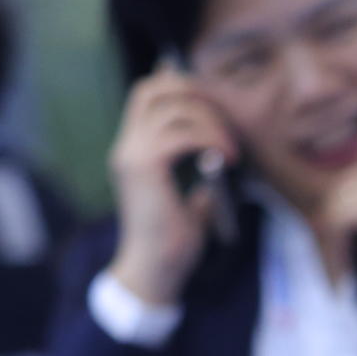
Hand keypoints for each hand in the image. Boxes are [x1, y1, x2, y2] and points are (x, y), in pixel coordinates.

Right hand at [106, 69, 236, 306]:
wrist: (156, 270)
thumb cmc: (174, 243)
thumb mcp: (190, 203)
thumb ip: (198, 178)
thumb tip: (216, 165)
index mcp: (133, 150)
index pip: (147, 95)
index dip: (179, 85)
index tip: (215, 100)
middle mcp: (126, 147)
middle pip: (153, 89)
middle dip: (193, 91)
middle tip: (225, 116)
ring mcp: (131, 154)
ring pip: (172, 108)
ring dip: (210, 121)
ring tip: (230, 149)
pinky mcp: (144, 166)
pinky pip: (180, 133)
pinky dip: (209, 138)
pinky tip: (226, 157)